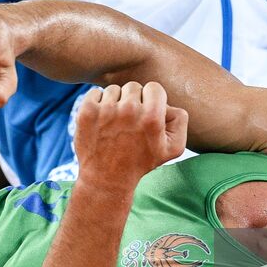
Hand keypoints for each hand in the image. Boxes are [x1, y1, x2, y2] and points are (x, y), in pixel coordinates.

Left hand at [73, 82, 187, 185]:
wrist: (107, 179)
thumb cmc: (141, 162)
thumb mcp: (173, 148)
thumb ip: (180, 119)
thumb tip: (167, 102)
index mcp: (152, 116)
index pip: (154, 87)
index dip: (151, 100)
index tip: (145, 114)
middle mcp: (129, 110)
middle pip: (133, 87)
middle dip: (133, 101)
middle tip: (130, 122)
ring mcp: (106, 110)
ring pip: (114, 90)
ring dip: (115, 102)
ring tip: (115, 123)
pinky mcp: (87, 112)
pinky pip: (95, 92)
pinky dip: (98, 103)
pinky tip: (101, 120)